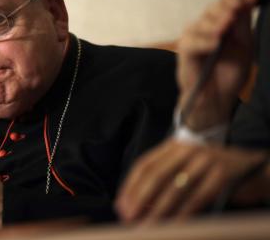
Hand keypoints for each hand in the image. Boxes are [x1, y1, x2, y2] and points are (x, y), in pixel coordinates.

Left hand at [116, 139, 266, 222]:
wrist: (255, 170)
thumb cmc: (213, 175)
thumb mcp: (186, 171)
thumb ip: (164, 182)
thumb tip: (135, 206)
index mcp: (174, 146)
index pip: (144, 165)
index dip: (130, 187)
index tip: (120, 207)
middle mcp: (187, 149)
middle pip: (155, 174)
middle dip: (139, 198)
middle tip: (128, 218)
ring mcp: (205, 159)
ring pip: (174, 188)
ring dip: (158, 211)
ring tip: (147, 228)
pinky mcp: (221, 174)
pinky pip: (196, 198)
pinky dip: (183, 215)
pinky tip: (174, 228)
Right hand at [177, 0, 256, 129]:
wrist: (218, 99)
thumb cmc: (230, 73)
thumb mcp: (244, 45)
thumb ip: (243, 23)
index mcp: (221, 24)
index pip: (223, 2)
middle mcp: (205, 29)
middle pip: (211, 9)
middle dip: (224, 10)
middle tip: (233, 15)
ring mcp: (192, 40)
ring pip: (199, 24)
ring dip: (214, 25)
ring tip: (224, 32)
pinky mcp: (184, 54)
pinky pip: (190, 43)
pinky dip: (203, 42)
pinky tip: (215, 44)